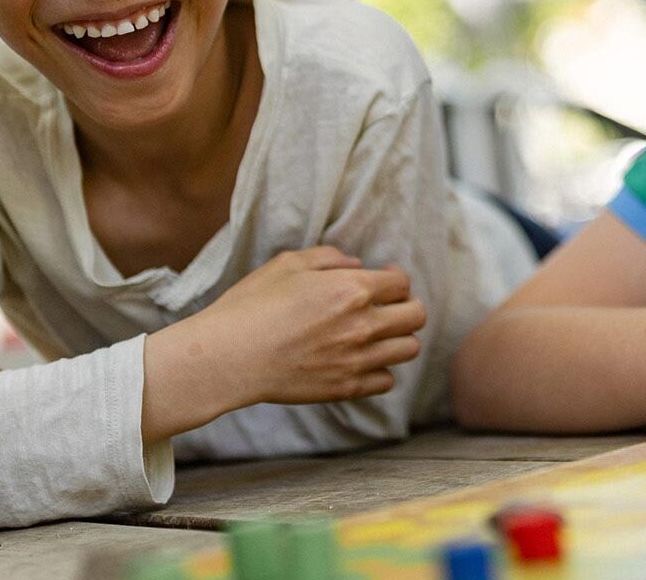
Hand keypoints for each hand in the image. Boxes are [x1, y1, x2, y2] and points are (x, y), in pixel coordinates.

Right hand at [195, 246, 426, 406]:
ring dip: (398, 338)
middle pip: (416, 315)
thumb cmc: (253, 304)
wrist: (229, 356)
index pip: (402, 282)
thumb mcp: (288, 263)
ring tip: (377, 334)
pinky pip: (387, 380)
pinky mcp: (346, 388)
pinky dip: (380, 369)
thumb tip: (357, 266)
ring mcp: (357, 360)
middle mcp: (363, 324)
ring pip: (409, 349)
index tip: (383, 280)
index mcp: (353, 289)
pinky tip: (360, 360)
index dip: (395, 278)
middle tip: (387, 307)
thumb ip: (330, 258)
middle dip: (405, 306)